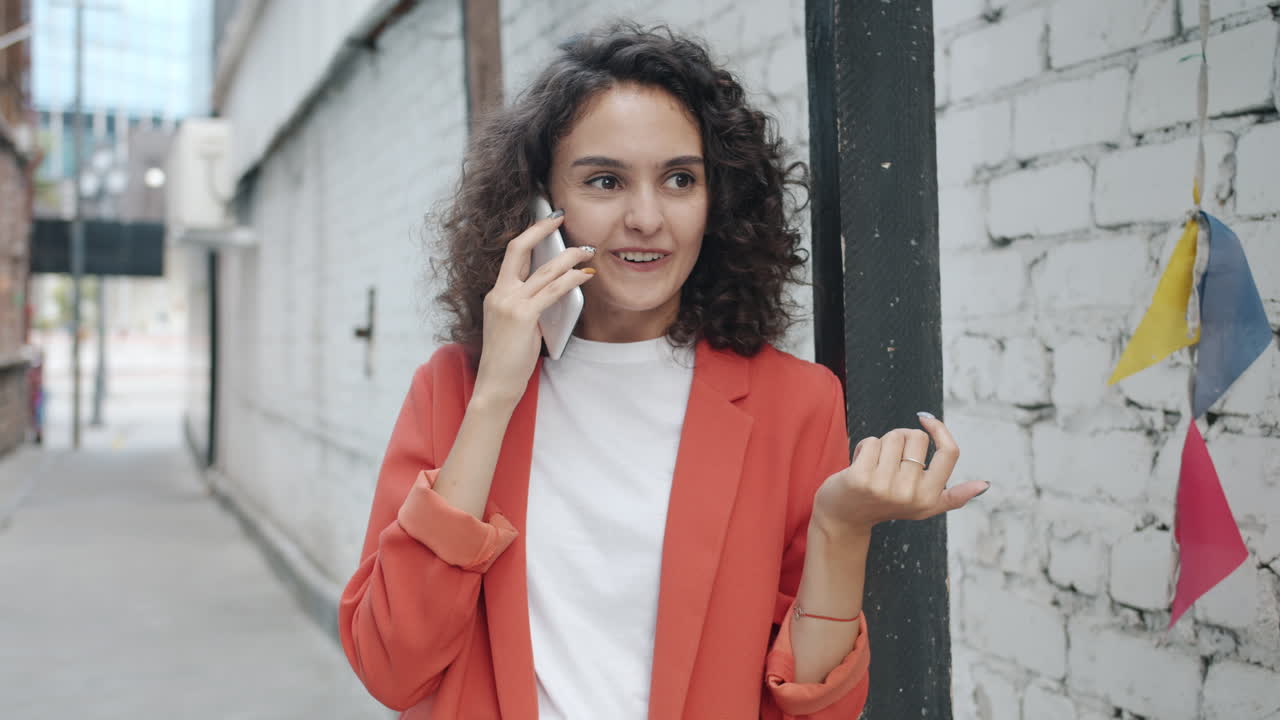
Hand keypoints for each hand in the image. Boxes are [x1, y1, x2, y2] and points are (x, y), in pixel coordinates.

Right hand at [474, 211, 594, 407]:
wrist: (496, 384)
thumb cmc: (509, 360)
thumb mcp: (517, 325)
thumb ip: (530, 305)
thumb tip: (557, 288)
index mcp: (496, 294)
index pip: (511, 254)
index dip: (529, 234)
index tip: (547, 222)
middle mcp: (499, 293)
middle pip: (519, 248)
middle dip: (542, 228)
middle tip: (561, 216)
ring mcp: (509, 303)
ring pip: (544, 270)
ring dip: (569, 256)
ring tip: (587, 251)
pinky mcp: (522, 316)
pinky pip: (552, 291)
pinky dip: (571, 279)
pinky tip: (585, 275)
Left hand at [811, 413, 984, 537]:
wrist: (844, 518)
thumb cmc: (885, 504)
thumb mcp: (922, 505)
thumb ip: (952, 496)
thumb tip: (985, 485)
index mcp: (930, 498)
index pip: (950, 453)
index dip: (939, 429)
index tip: (926, 420)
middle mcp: (910, 495)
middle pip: (916, 437)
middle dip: (901, 439)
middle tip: (889, 462)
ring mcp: (885, 488)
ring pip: (893, 436)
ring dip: (881, 444)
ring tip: (874, 465)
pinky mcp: (860, 479)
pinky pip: (871, 441)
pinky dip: (863, 447)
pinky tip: (858, 465)